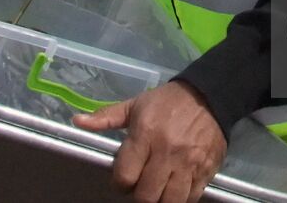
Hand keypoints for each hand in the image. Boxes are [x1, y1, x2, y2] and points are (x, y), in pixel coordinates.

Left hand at [73, 80, 226, 202]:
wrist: (209, 95)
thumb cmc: (167, 102)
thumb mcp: (135, 105)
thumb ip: (106, 117)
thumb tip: (77, 121)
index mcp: (146, 134)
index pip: (125, 176)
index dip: (120, 183)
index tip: (123, 178)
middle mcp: (167, 151)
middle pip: (146, 196)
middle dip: (139, 196)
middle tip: (141, 186)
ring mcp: (189, 163)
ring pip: (169, 202)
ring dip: (160, 200)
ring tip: (158, 190)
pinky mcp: (207, 170)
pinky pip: (191, 198)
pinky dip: (180, 199)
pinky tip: (175, 188)